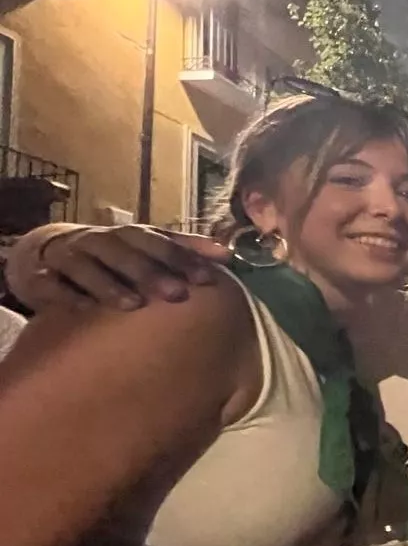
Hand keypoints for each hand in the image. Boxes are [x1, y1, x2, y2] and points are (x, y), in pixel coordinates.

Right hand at [21, 225, 228, 310]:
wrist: (50, 253)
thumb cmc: (114, 254)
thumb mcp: (147, 247)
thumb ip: (185, 249)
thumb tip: (228, 253)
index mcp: (129, 235)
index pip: (158, 242)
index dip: (183, 258)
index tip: (208, 279)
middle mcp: (99, 242)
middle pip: (125, 252)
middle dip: (151, 272)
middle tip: (177, 294)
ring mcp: (69, 257)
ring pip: (87, 267)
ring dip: (110, 284)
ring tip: (134, 305)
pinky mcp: (41, 276)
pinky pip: (51, 284)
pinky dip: (66, 295)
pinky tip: (84, 310)